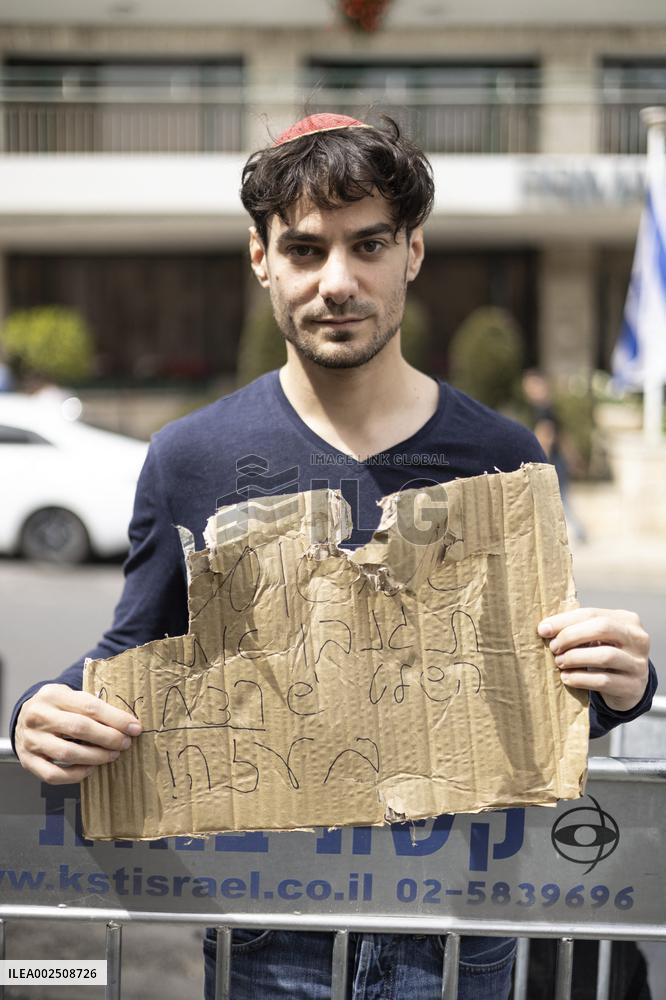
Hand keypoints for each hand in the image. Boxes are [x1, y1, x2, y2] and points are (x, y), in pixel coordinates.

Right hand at [15, 683, 141, 783]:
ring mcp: (31, 740)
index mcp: (53, 695)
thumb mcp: (70, 696)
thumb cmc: (55, 707)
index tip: (134, 727)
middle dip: (108, 738)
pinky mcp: (27, 760)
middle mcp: (39, 716)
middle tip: (125, 743)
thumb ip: (92, 706)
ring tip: (112, 755)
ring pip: (67, 753)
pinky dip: (75, 775)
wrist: (22, 716)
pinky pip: (53, 775)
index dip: (115, 718)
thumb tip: (126, 722)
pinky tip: (90, 769)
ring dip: (96, 757)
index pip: (90, 707)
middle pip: (80, 729)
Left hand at [538, 608, 650, 711]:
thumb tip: (545, 628)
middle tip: (553, 647)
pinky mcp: (633, 686)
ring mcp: (638, 663)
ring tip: (559, 662)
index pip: (592, 613)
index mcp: (627, 620)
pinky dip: (580, 679)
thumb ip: (578, 629)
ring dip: (575, 658)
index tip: (543, 629)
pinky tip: (567, 678)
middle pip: (602, 628)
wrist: (629, 687)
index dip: (564, 621)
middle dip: (571, 636)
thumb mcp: (597, 638)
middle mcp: (638, 639)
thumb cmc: (606, 655)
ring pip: (604, 656)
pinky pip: (603, 680)